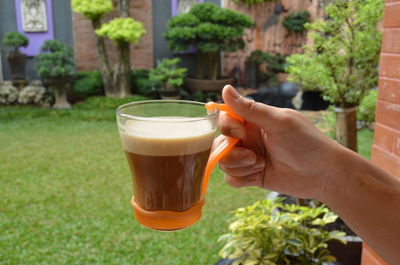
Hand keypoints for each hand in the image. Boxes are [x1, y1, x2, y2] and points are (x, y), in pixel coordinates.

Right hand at [216, 85, 341, 199]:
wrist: (323, 175)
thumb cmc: (307, 143)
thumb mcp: (279, 122)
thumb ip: (250, 109)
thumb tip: (225, 88)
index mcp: (254, 121)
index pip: (226, 120)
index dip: (228, 128)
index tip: (242, 133)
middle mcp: (249, 138)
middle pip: (220, 144)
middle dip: (232, 154)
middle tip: (254, 157)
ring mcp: (250, 158)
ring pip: (224, 162)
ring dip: (239, 167)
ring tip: (260, 166)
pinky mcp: (252, 176)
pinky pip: (231, 178)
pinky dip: (241, 179)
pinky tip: (258, 176)